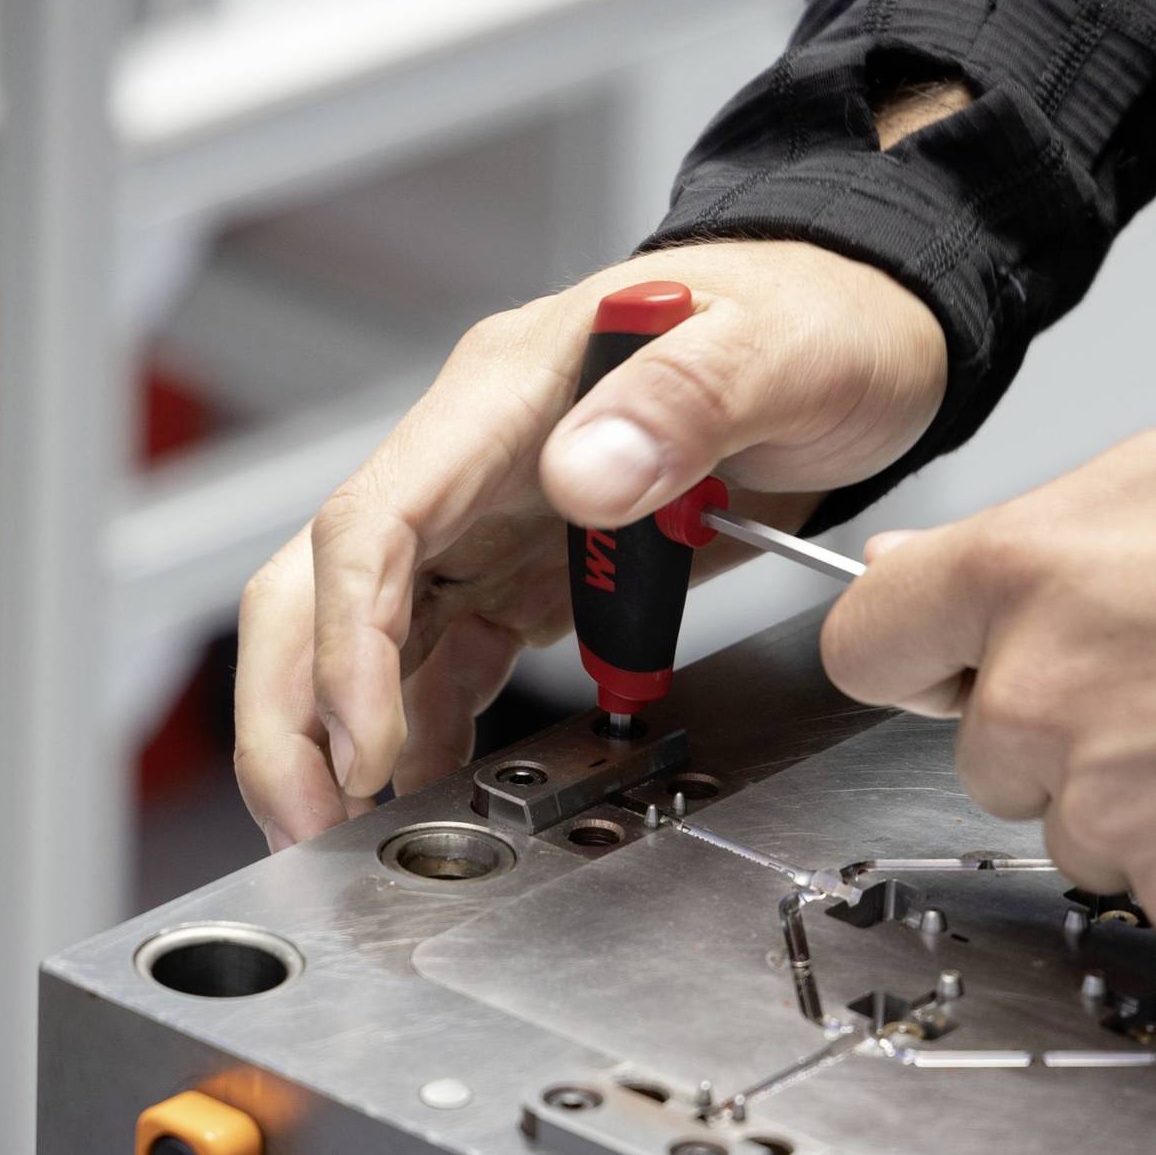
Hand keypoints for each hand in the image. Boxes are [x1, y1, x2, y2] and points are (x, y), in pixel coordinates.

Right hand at [234, 243, 946, 845]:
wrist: (860, 336)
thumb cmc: (813, 321)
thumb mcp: (774, 349)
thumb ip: (683, 400)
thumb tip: (579, 475)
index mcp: (507, 394)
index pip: (376, 520)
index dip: (349, 641)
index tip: (363, 745)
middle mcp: (477, 459)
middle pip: (326, 582)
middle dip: (295, 705)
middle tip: (307, 819)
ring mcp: (496, 519)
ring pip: (369, 632)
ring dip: (343, 734)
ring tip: (346, 834)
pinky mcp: (532, 571)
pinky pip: (449, 657)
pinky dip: (424, 728)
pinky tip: (428, 789)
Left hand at [819, 420, 1155, 955]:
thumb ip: (1014, 539)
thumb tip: (902, 575)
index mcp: (1017, 580)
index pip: (868, 645)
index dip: (919, 655)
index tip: (952, 663)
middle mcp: (1039, 704)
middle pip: (987, 753)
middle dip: (1058, 730)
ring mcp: (1108, 814)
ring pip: (1077, 829)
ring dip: (1139, 800)